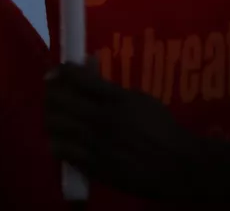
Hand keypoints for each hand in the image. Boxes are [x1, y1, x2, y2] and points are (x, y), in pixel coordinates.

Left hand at [45, 62, 204, 201]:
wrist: (179, 166)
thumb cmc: (161, 128)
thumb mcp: (139, 99)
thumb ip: (109, 85)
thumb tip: (88, 62)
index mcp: (115, 99)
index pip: (75, 78)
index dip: (59, 72)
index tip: (53, 74)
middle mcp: (102, 119)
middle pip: (59, 100)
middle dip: (51, 94)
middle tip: (52, 96)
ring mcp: (96, 143)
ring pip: (56, 125)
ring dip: (51, 118)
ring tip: (55, 118)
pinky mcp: (95, 166)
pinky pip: (63, 151)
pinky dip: (57, 142)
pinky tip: (62, 141)